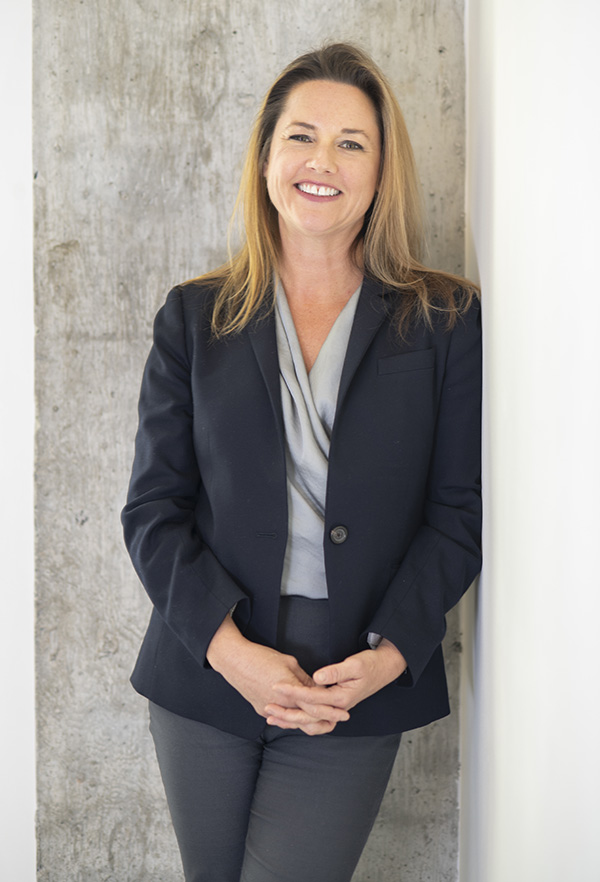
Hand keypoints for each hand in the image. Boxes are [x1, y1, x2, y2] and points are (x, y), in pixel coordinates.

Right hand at [206, 616, 348, 734]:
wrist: (234, 661)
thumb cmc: (261, 656)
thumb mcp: (289, 662)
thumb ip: (304, 678)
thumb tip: (317, 687)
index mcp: (290, 691)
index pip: (315, 706)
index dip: (331, 710)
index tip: (343, 712)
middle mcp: (280, 704)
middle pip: (306, 720)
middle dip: (324, 721)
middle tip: (337, 720)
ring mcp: (269, 709)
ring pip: (293, 722)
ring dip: (308, 721)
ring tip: (323, 720)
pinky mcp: (260, 709)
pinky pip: (280, 717)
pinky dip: (292, 718)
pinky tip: (301, 716)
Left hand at [265, 639, 406, 728]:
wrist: (385, 669)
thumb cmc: (371, 665)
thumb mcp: (355, 664)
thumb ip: (335, 671)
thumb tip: (316, 677)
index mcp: (341, 698)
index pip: (312, 698)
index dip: (293, 692)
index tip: (276, 686)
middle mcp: (337, 707)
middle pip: (308, 715)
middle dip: (286, 713)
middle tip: (266, 708)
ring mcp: (335, 707)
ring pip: (310, 720)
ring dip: (290, 718)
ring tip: (270, 716)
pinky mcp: (333, 704)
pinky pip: (313, 715)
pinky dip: (299, 716)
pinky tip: (285, 714)